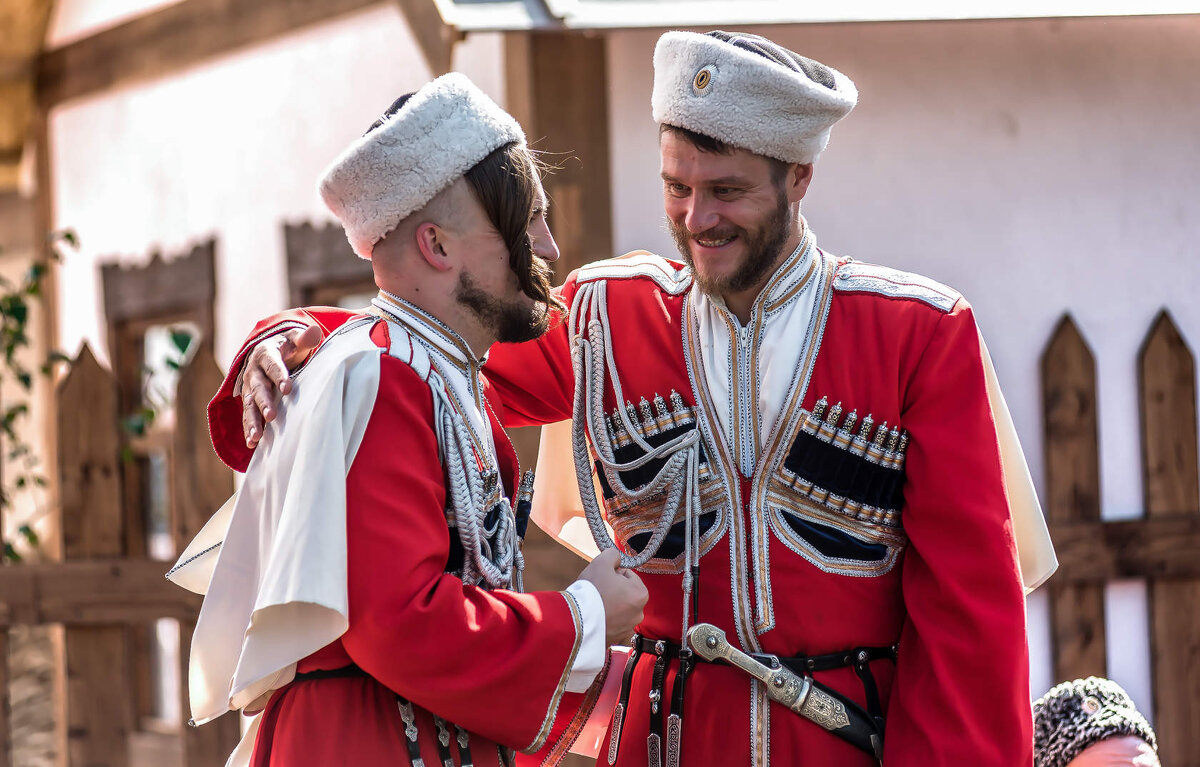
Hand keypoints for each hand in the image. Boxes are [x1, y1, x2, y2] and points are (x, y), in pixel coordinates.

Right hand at [234, 325, 321, 447]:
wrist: (270, 351)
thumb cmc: (288, 346)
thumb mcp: (296, 338)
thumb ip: (305, 337)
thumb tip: (315, 331)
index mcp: (265, 354)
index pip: (271, 365)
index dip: (279, 375)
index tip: (288, 388)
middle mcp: (253, 372)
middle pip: (257, 387)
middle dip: (264, 401)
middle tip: (272, 415)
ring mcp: (249, 388)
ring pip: (248, 405)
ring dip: (252, 421)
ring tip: (256, 437)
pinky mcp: (249, 401)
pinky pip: (247, 415)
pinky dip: (249, 429)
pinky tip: (252, 444)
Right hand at [579, 547, 647, 645]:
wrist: (576, 621)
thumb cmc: (592, 590)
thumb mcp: (602, 561)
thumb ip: (613, 554)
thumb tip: (617, 558)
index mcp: (641, 595)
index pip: (628, 575)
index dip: (613, 573)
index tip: (602, 579)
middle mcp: (639, 614)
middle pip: (624, 593)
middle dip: (612, 590)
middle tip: (596, 591)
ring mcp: (627, 629)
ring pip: (617, 609)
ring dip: (608, 605)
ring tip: (593, 605)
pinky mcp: (615, 640)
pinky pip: (610, 625)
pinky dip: (603, 620)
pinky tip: (592, 617)